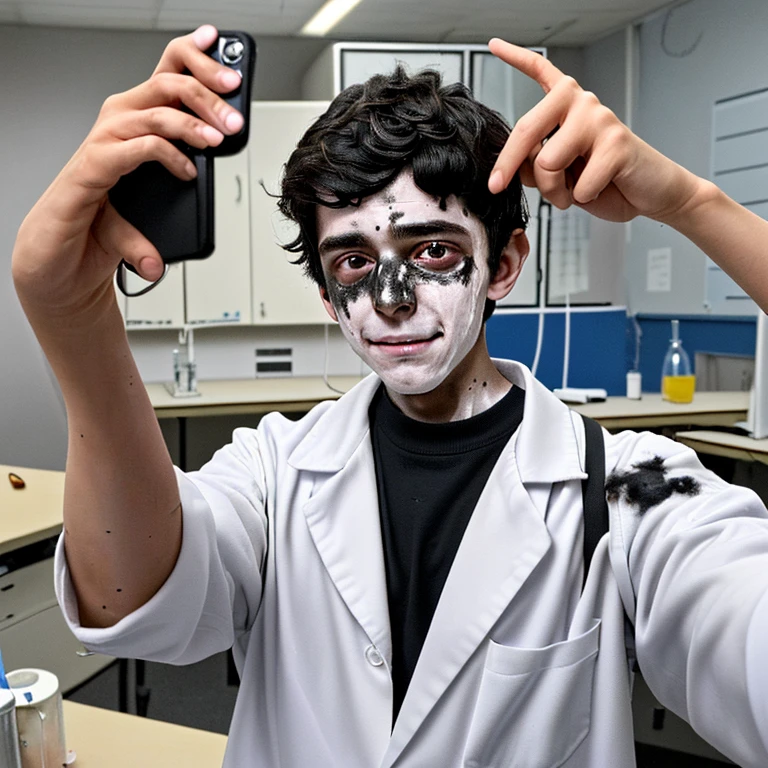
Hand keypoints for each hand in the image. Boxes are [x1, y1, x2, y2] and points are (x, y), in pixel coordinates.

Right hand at [12, 25, 242, 324]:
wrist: (65, 253)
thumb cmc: (105, 216)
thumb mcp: (155, 191)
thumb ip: (180, 173)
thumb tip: (214, 167)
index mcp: (134, 117)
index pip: (165, 71)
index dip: (193, 54)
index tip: (220, 44)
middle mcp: (119, 120)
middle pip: (168, 82)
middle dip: (208, 91)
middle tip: (234, 113)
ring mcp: (106, 140)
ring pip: (157, 111)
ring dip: (194, 123)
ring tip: (219, 140)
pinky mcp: (96, 166)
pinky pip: (141, 147)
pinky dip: (170, 156)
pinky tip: (188, 171)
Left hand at [486, 39, 701, 224]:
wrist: (647, 192)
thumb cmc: (602, 181)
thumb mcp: (558, 173)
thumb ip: (535, 163)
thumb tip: (514, 167)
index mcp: (566, 104)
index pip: (540, 71)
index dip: (515, 57)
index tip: (493, 44)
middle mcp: (582, 103)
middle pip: (527, 129)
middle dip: (507, 165)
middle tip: (496, 186)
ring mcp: (599, 119)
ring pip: (547, 163)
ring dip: (554, 191)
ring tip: (572, 191)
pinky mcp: (616, 142)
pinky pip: (577, 184)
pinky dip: (581, 197)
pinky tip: (598, 189)